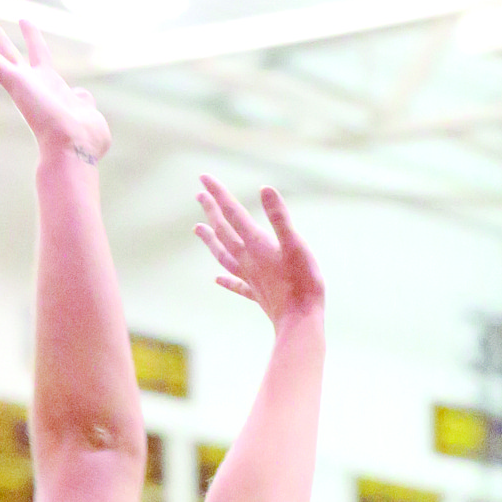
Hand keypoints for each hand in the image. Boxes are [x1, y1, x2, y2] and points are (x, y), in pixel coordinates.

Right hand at [0, 18, 110, 162]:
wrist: (74, 150)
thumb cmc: (86, 143)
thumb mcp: (90, 116)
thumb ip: (84, 103)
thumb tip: (82, 95)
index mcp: (51, 86)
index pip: (39, 55)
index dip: (33, 36)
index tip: (25, 20)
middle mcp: (32, 83)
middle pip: (7, 51)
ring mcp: (20, 82)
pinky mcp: (12, 82)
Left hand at [195, 176, 323, 326]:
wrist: (300, 323)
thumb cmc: (303, 284)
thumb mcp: (296, 245)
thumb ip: (280, 218)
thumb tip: (265, 189)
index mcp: (256, 244)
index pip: (233, 213)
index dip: (219, 193)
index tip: (204, 178)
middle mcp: (248, 260)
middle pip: (224, 231)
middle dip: (212, 211)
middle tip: (199, 195)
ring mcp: (251, 278)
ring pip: (224, 255)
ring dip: (211, 241)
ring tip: (198, 229)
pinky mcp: (257, 295)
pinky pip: (237, 285)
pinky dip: (226, 280)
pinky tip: (217, 279)